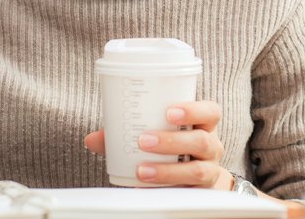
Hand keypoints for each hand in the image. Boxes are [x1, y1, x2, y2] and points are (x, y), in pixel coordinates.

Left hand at [84, 101, 231, 189]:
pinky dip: (166, 190)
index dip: (194, 110)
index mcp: (204, 126)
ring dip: (167, 170)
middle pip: (202, 141)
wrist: (195, 180)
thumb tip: (92, 139)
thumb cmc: (174, 149)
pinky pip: (189, 194)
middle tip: (144, 140)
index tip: (169, 112)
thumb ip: (127, 134)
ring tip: (142, 170)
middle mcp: (211, 147)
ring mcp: (210, 171)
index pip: (211, 112)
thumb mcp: (159, 135)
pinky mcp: (202, 193)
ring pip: (197, 170)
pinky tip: (146, 189)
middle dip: (172, 141)